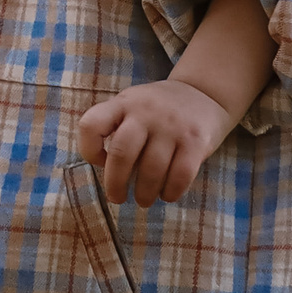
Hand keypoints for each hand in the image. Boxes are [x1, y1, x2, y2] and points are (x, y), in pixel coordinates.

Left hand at [75, 76, 237, 205]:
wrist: (202, 92)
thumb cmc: (157, 109)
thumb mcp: (131, 105)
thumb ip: (116, 128)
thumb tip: (106, 169)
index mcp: (123, 103)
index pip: (92, 124)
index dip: (89, 149)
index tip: (99, 161)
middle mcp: (145, 112)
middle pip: (122, 153)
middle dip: (115, 183)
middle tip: (117, 198)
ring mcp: (172, 126)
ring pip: (152, 169)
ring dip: (145, 192)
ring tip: (143, 199)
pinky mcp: (196, 140)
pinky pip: (180, 175)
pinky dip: (170, 192)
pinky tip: (166, 195)